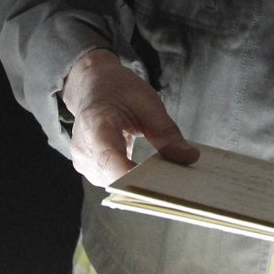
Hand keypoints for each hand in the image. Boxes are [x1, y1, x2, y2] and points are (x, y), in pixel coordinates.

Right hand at [61, 49, 197, 184]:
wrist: (93, 87)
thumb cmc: (120, 91)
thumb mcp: (149, 104)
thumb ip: (167, 133)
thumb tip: (190, 158)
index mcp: (96, 124)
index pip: (110, 159)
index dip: (132, 176)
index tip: (160, 186)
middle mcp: (84, 148)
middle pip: (113, 176)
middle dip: (144, 183)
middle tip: (177, 184)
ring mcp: (83, 161)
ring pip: (113, 183)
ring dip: (138, 183)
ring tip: (166, 177)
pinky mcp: (89, 168)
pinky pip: (111, 180)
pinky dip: (131, 179)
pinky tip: (150, 174)